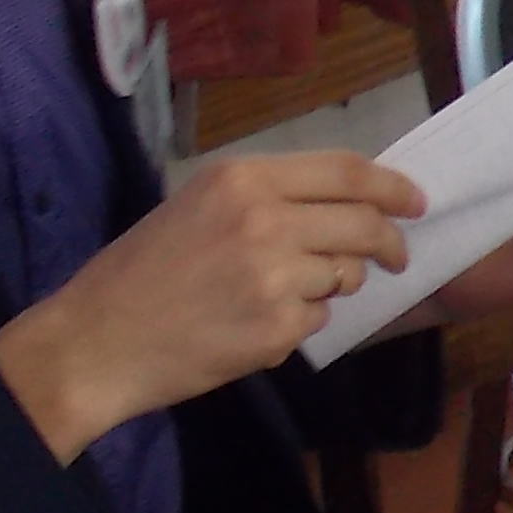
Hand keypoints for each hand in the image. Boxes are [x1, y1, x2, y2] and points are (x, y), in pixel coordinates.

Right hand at [0, 148, 426, 456]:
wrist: (97, 340)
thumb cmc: (141, 270)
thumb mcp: (197, 204)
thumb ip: (266, 197)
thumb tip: (341, 200)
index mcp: (243, 179)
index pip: (348, 172)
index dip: (393, 186)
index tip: (415, 202)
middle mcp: (265, 220)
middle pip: (363, 224)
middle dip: (389, 243)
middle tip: (394, 257)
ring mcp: (275, 277)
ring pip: (345, 276)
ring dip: (333, 286)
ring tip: (280, 293)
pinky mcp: (277, 329)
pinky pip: (318, 319)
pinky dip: (299, 323)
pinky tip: (253, 324)